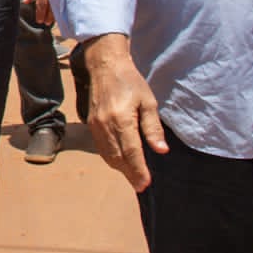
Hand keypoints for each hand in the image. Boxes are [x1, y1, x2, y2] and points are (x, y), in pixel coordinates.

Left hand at [23, 0, 63, 25]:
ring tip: (52, 21)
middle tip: (46, 23)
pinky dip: (61, 6)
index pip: (42, 3)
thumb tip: (26, 2)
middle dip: (48, 16)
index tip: (39, 20)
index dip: (40, 13)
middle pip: (51, 5)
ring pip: (59, 3)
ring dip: (55, 13)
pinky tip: (59, 11)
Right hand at [84, 34, 165, 190]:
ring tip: (133, 176)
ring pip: (108, 155)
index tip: (146, 184)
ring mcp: (96, 126)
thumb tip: (161, 150)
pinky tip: (121, 161)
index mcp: (122, 119)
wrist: (105, 67)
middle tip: (141, 185)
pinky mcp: (91, 124)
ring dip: (121, 168)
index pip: (132, 152)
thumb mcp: (148, 102)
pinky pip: (101, 148)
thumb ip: (153, 128)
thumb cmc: (130, 82)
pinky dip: (111, 158)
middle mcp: (106, 125)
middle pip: (118, 158)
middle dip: (130, 174)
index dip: (139, 170)